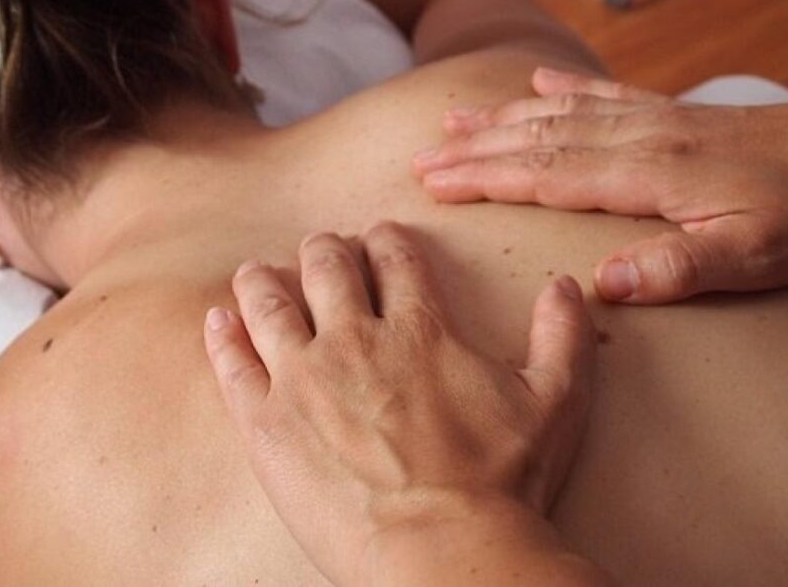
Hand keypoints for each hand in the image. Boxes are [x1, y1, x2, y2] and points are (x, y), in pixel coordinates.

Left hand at [203, 223, 597, 585]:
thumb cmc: (502, 481)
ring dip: (262, 279)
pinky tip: (218, 319)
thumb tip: (569, 286)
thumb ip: (563, 337)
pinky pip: (233, 363)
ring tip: (256, 272)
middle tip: (321, 251)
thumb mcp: (555, 402)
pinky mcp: (266, 422)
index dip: (386, 240)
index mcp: (418, 328)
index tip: (379, 237)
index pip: (395, 259)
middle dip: (324, 250)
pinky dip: (222, 334)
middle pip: (326, 267)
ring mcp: (304, 378)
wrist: (443, 549)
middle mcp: (355, 339)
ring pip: (269, 302)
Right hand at [414, 68, 787, 303]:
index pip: (547, 174)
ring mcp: (654, 120)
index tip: (435, 180)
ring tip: (454, 119)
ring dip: (503, 119)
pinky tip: (536, 83)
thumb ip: (676, 266)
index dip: (485, 177)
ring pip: (560, 114)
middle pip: (539, 139)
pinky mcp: (672, 114)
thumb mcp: (753, 254)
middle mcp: (639, 138)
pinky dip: (563, 89)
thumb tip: (600, 282)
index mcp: (648, 174)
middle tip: (423, 157)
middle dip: (476, 148)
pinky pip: (604, 94)